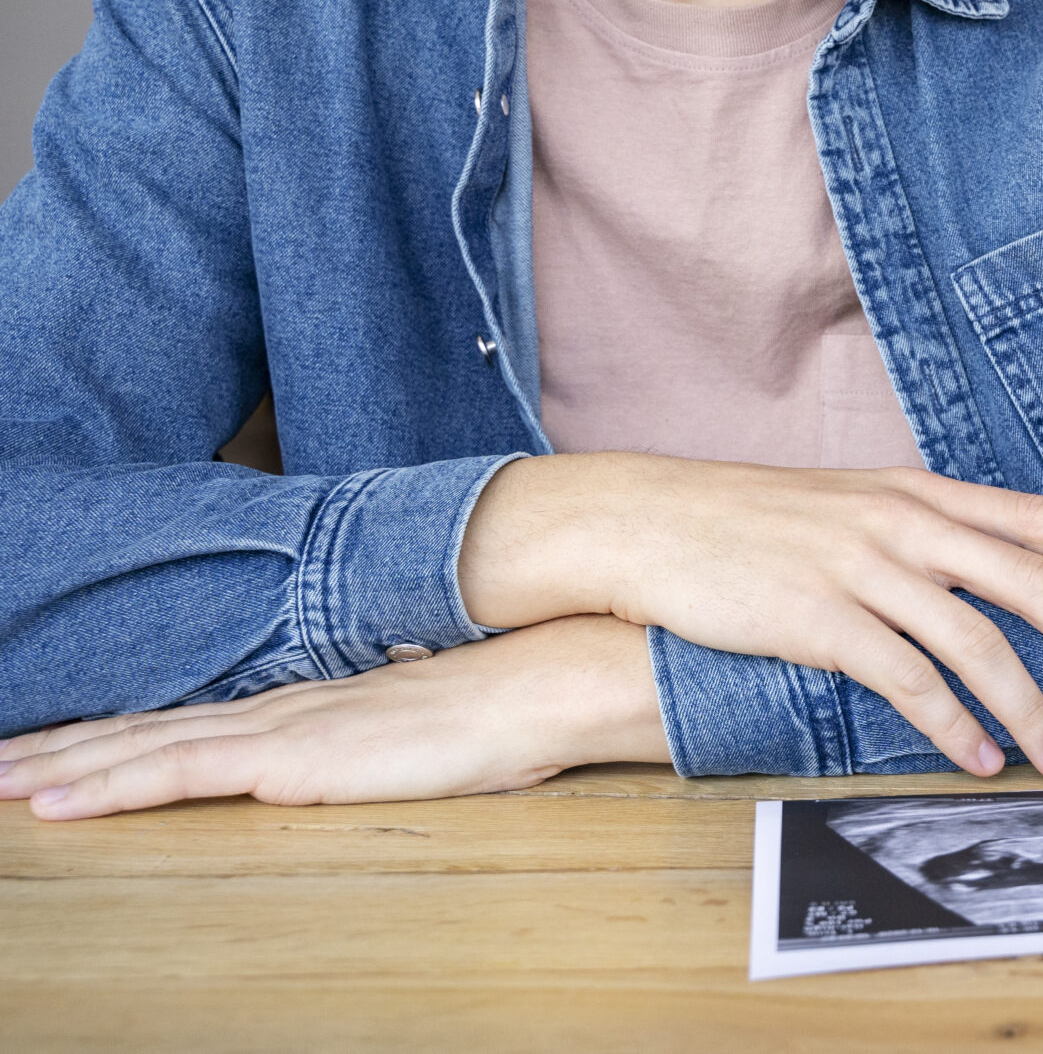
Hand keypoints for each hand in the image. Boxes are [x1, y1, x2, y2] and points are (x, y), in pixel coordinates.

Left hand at [0, 615, 665, 819]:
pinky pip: (176, 773)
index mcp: (309, 705)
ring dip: (59, 769)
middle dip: (60, 750)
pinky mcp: (289, 757)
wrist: (542, 684)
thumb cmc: (503, 710)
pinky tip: (56, 804)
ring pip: (141, 750)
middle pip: (146, 730)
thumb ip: (383, 733)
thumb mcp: (426, 725)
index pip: (191, 721)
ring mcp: (280, 730)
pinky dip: (107, 785)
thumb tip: (378, 744)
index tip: (55, 748)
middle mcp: (279, 710)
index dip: (118, 736)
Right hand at [458, 454, 1042, 780]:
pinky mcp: (819, 620)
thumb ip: (917, 527)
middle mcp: (901, 523)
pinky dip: (952, 725)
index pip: (1027, 513)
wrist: (652, 522)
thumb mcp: (849, 503)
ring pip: (975, 642)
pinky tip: (978, 758)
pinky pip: (906, 680)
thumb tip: (984, 563)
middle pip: (1026, 581)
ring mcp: (861, 570)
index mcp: (915, 491)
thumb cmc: (755, 521)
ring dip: (1029, 707)